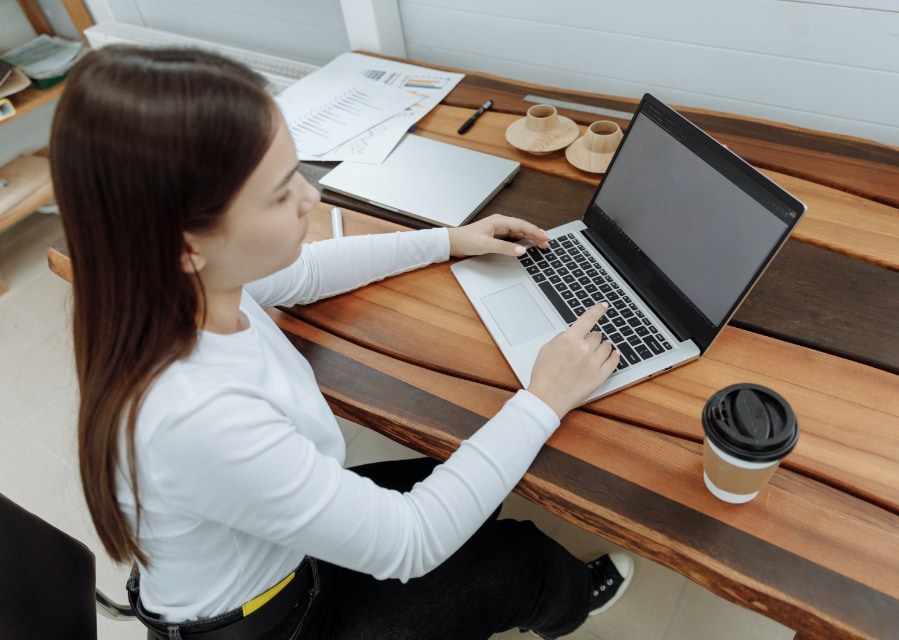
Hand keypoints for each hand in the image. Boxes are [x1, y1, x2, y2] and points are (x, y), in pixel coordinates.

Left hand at [447, 214, 549, 257]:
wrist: (452, 243)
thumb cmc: (466, 240)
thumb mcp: (486, 245)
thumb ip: (505, 248)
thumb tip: (522, 250)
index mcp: (500, 221)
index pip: (523, 225)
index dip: (536, 232)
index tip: (545, 238)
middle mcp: (500, 223)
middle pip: (523, 227)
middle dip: (536, 234)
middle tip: (547, 243)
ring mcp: (498, 229)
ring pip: (519, 232)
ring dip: (530, 237)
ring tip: (541, 244)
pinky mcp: (496, 236)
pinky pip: (513, 237)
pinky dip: (522, 240)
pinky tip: (526, 245)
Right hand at [527, 303, 620, 418]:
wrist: (547, 398)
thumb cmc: (544, 376)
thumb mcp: (547, 349)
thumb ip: (562, 338)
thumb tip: (574, 333)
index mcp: (569, 339)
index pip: (588, 319)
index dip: (597, 310)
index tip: (603, 306)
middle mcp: (584, 349)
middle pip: (597, 335)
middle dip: (592, 338)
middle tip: (586, 344)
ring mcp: (594, 363)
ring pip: (607, 346)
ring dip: (603, 346)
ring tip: (596, 352)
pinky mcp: (600, 376)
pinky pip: (614, 361)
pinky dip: (614, 356)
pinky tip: (613, 354)